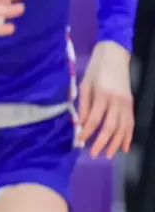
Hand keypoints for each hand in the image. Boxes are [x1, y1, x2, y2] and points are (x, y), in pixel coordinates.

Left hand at [77, 40, 132, 158]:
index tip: (79, 142)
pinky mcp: (131, 104)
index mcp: (102, 95)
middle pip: (110, 126)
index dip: (87, 132)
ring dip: (115, 143)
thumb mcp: (84, 84)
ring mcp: (126, 103)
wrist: (115, 57)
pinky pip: (131, 123)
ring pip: (123, 128)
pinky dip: (128, 136)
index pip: (94, 119)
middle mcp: (117, 101)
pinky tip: (124, 147)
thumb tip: (80, 124)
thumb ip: (83, 105)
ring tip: (108, 155)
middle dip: (101, 142)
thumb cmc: (95, 70)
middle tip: (93, 154)